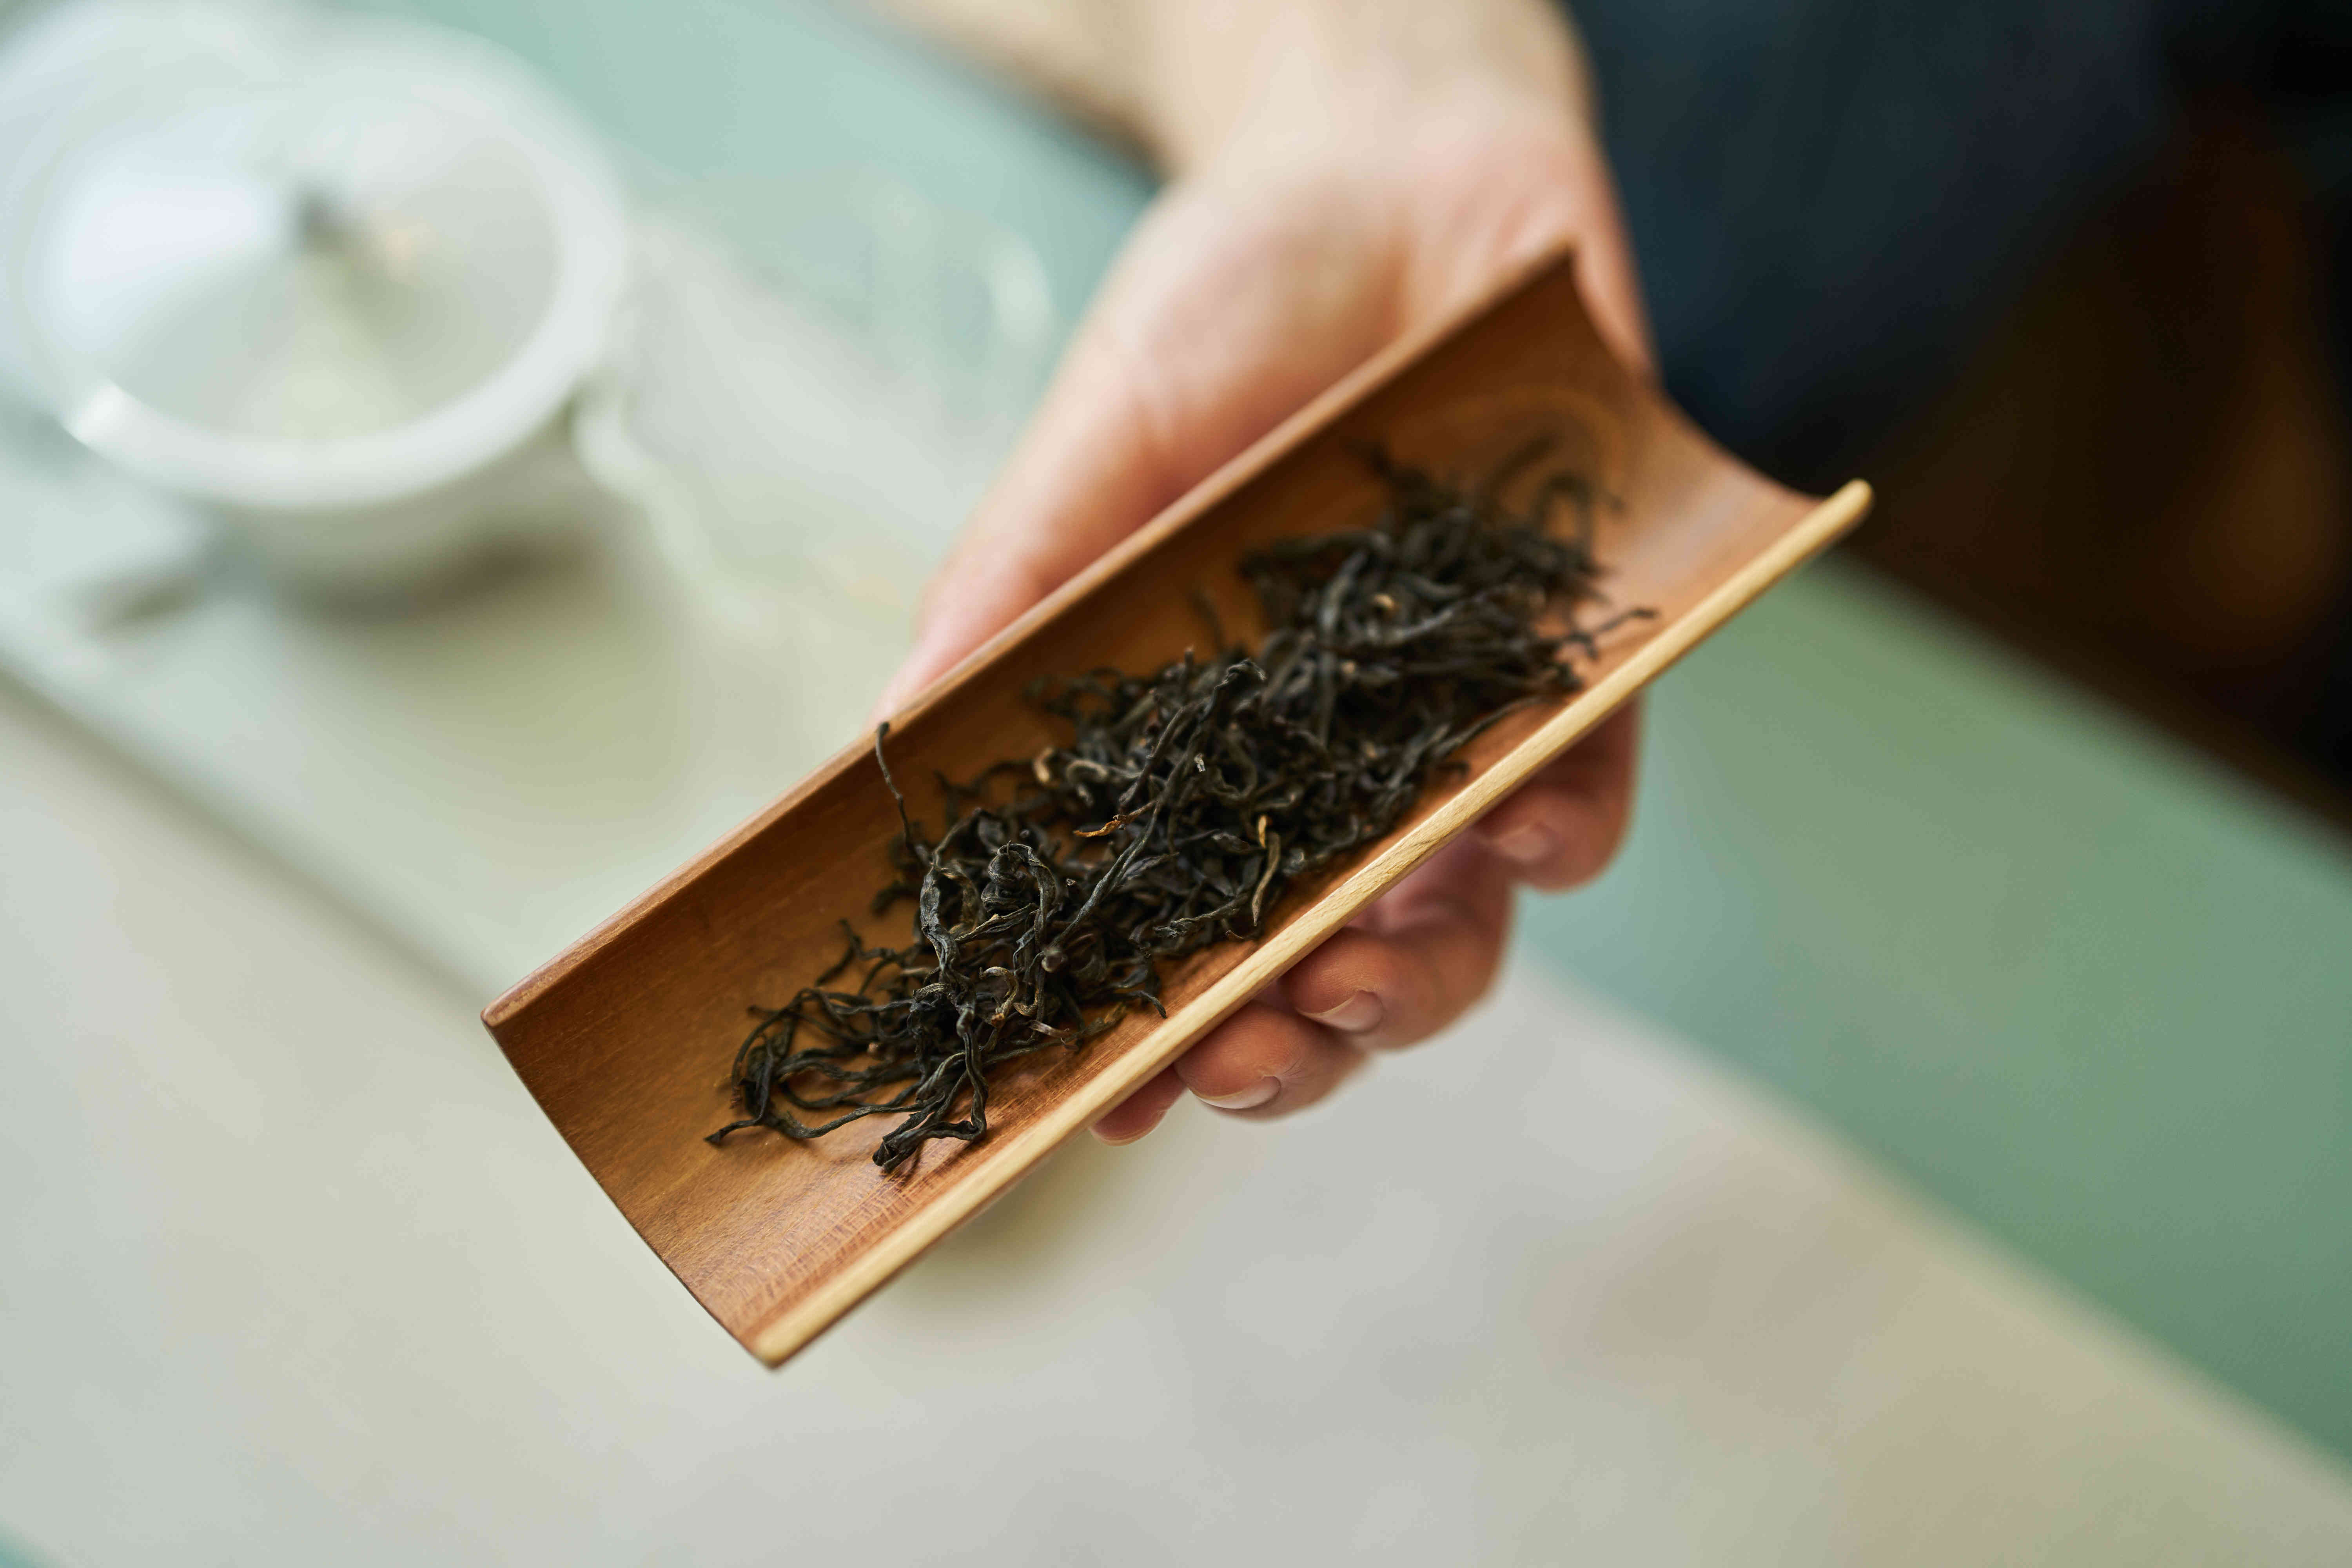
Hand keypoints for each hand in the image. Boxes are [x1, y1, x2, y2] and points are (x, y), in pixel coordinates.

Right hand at [873, 10, 1652, 1142]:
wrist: (1398, 169)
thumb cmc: (1224, 302)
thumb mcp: (1099, 437)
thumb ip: (1017, 590)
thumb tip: (893, 737)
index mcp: (1197, 744)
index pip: (1171, 929)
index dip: (1148, 1036)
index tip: (1112, 1105)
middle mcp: (1328, 764)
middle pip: (1324, 965)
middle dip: (1295, 1040)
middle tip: (1257, 1053)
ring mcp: (1454, 729)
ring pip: (1457, 917)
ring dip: (1420, 972)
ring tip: (1371, 966)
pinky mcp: (1579, 667)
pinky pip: (1584, 790)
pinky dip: (1557, 830)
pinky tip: (1519, 825)